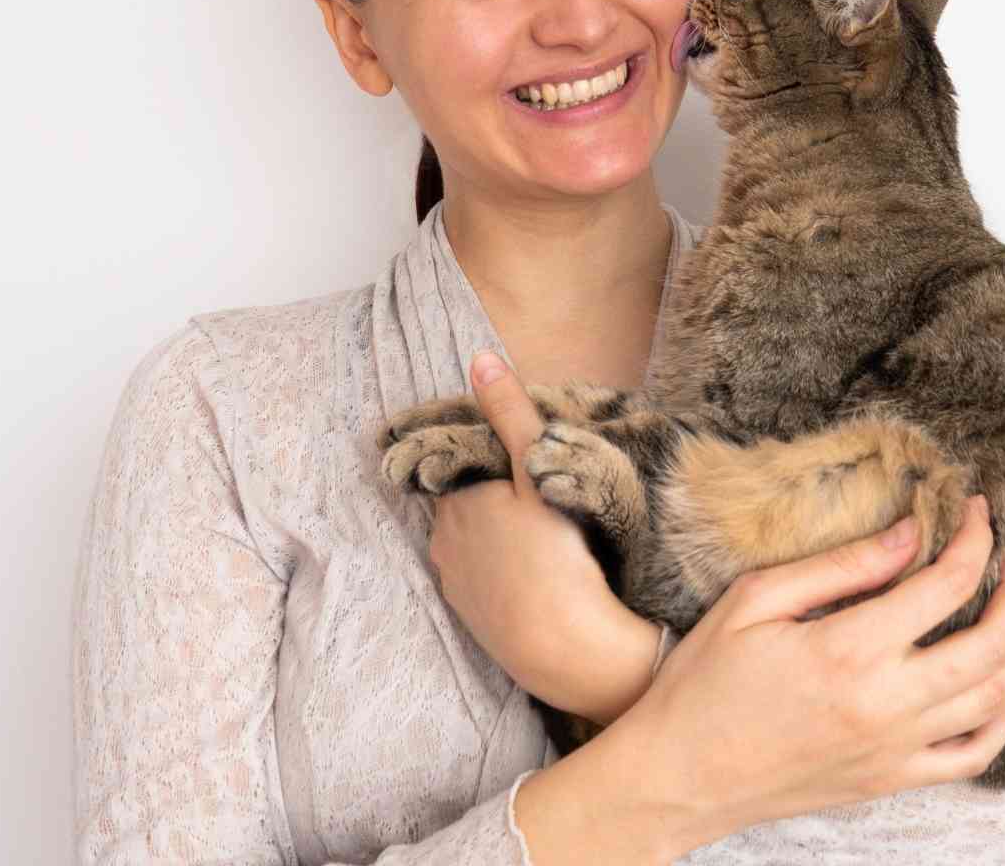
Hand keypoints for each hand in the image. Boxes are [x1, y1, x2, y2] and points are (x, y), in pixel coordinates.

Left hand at [426, 352, 659, 724]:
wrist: (561, 645)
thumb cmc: (556, 553)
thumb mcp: (538, 471)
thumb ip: (510, 415)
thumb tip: (480, 359)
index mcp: (458, 495)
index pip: (461, 459)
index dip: (489, 456)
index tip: (521, 463)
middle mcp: (443, 535)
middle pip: (463, 498)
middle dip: (489, 493)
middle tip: (537, 497)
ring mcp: (453, 576)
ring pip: (468, 538)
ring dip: (492, 532)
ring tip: (537, 536)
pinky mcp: (467, 611)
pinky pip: (476, 574)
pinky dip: (496, 567)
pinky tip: (528, 570)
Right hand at [613, 494, 1004, 851]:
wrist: (678, 776)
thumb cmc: (704, 682)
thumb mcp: (755, 601)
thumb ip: (840, 566)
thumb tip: (910, 535)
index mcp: (848, 650)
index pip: (948, 584)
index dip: (977, 539)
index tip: (979, 512)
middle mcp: (884, 704)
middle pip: (996, 644)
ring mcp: (894, 749)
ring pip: (999, 698)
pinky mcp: (891, 780)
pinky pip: (975, 755)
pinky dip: (1002, 716)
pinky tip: (994, 684)